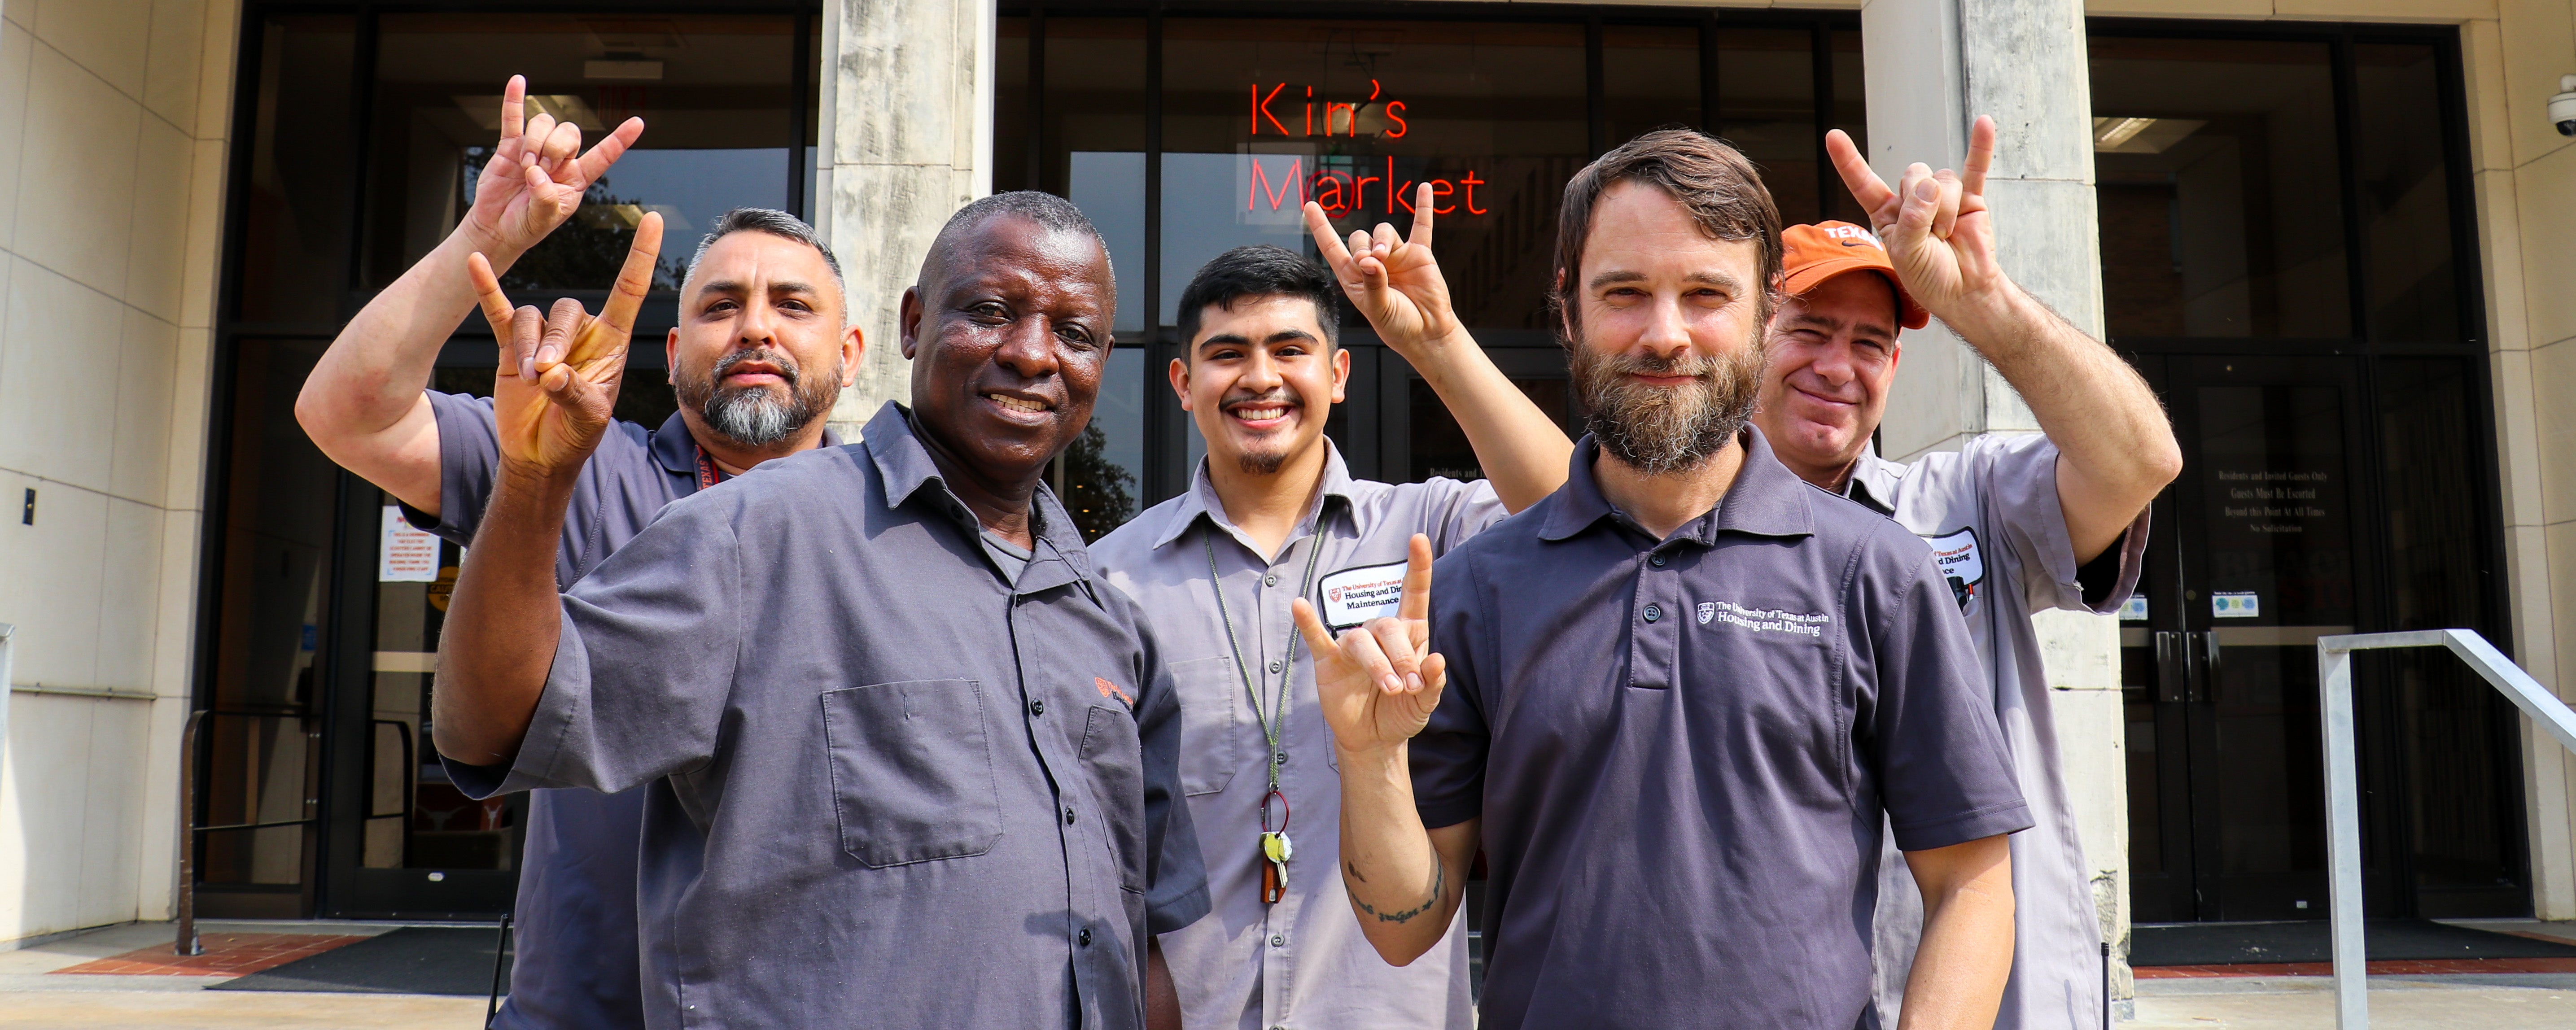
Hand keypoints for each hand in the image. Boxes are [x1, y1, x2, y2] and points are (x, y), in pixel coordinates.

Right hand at [459, 75, 645, 257]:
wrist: (497, 226)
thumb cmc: (525, 225)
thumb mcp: (542, 220)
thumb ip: (545, 199)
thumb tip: (536, 172)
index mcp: (577, 179)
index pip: (603, 156)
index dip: (619, 140)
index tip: (638, 123)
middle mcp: (560, 160)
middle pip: (570, 132)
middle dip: (555, 148)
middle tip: (542, 170)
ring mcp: (535, 150)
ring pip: (544, 124)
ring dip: (534, 142)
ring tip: (525, 166)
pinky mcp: (510, 147)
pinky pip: (514, 118)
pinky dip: (515, 100)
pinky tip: (517, 82)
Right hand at [469, 212, 661, 478]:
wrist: (540, 454)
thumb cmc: (574, 437)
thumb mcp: (587, 419)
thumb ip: (573, 394)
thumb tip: (551, 373)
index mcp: (610, 343)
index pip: (628, 290)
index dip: (640, 256)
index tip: (653, 220)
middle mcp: (579, 333)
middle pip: (566, 310)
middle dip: (554, 342)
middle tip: (547, 376)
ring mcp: (543, 337)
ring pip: (532, 318)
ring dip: (529, 346)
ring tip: (531, 380)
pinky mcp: (511, 345)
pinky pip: (498, 311)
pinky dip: (487, 289)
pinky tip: (475, 264)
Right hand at [1294, 534, 1447, 754]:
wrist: (1375, 739)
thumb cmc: (1403, 712)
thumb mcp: (1425, 702)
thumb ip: (1433, 682)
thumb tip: (1436, 661)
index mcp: (1409, 634)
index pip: (1413, 594)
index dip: (1418, 567)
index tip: (1419, 539)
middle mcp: (1379, 633)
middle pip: (1388, 626)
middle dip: (1402, 656)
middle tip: (1410, 687)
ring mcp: (1351, 645)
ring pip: (1360, 640)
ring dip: (1378, 664)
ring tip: (1392, 688)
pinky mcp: (1328, 661)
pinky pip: (1315, 637)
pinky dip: (1307, 622)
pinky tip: (1299, 606)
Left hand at [1306, 184, 1461, 357]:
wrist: (1426, 332)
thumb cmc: (1397, 325)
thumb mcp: (1378, 309)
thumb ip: (1373, 284)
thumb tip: (1370, 260)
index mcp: (1354, 277)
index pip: (1332, 247)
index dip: (1321, 227)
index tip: (1309, 205)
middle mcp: (1373, 263)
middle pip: (1359, 237)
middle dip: (1362, 246)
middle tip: (1371, 264)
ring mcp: (1396, 256)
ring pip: (1383, 232)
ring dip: (1382, 240)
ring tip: (1385, 257)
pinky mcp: (1419, 254)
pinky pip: (1421, 226)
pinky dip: (1423, 207)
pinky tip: (1424, 188)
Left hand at [1825, 115, 2007, 317]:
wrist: (1963, 291)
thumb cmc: (1929, 277)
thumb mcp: (1908, 254)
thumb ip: (1912, 221)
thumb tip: (1930, 186)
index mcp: (1888, 214)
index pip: (1865, 184)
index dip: (1849, 162)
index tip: (1833, 136)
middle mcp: (1913, 201)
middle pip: (1913, 174)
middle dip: (1922, 203)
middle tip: (1931, 234)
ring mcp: (1942, 197)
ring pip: (1942, 179)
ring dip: (1945, 208)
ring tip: (1948, 234)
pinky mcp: (1970, 199)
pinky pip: (1976, 168)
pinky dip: (1981, 147)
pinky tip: (1984, 123)